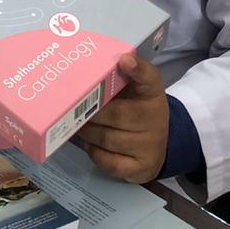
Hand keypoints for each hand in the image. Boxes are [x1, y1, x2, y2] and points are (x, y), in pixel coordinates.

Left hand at [75, 55, 168, 183]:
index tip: (123, 60)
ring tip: (77, 126)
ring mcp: (150, 145)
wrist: (158, 145)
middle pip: (116, 114)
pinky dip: (95, 154)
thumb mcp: (134, 91)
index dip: (137, 69)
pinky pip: (110, 162)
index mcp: (152, 93)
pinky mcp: (142, 168)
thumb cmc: (137, 110)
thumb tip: (87, 63)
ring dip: (88, 133)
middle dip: (90, 113)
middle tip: (72, 110)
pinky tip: (90, 145)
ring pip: (108, 139)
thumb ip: (116, 77)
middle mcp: (155, 118)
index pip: (150, 78)